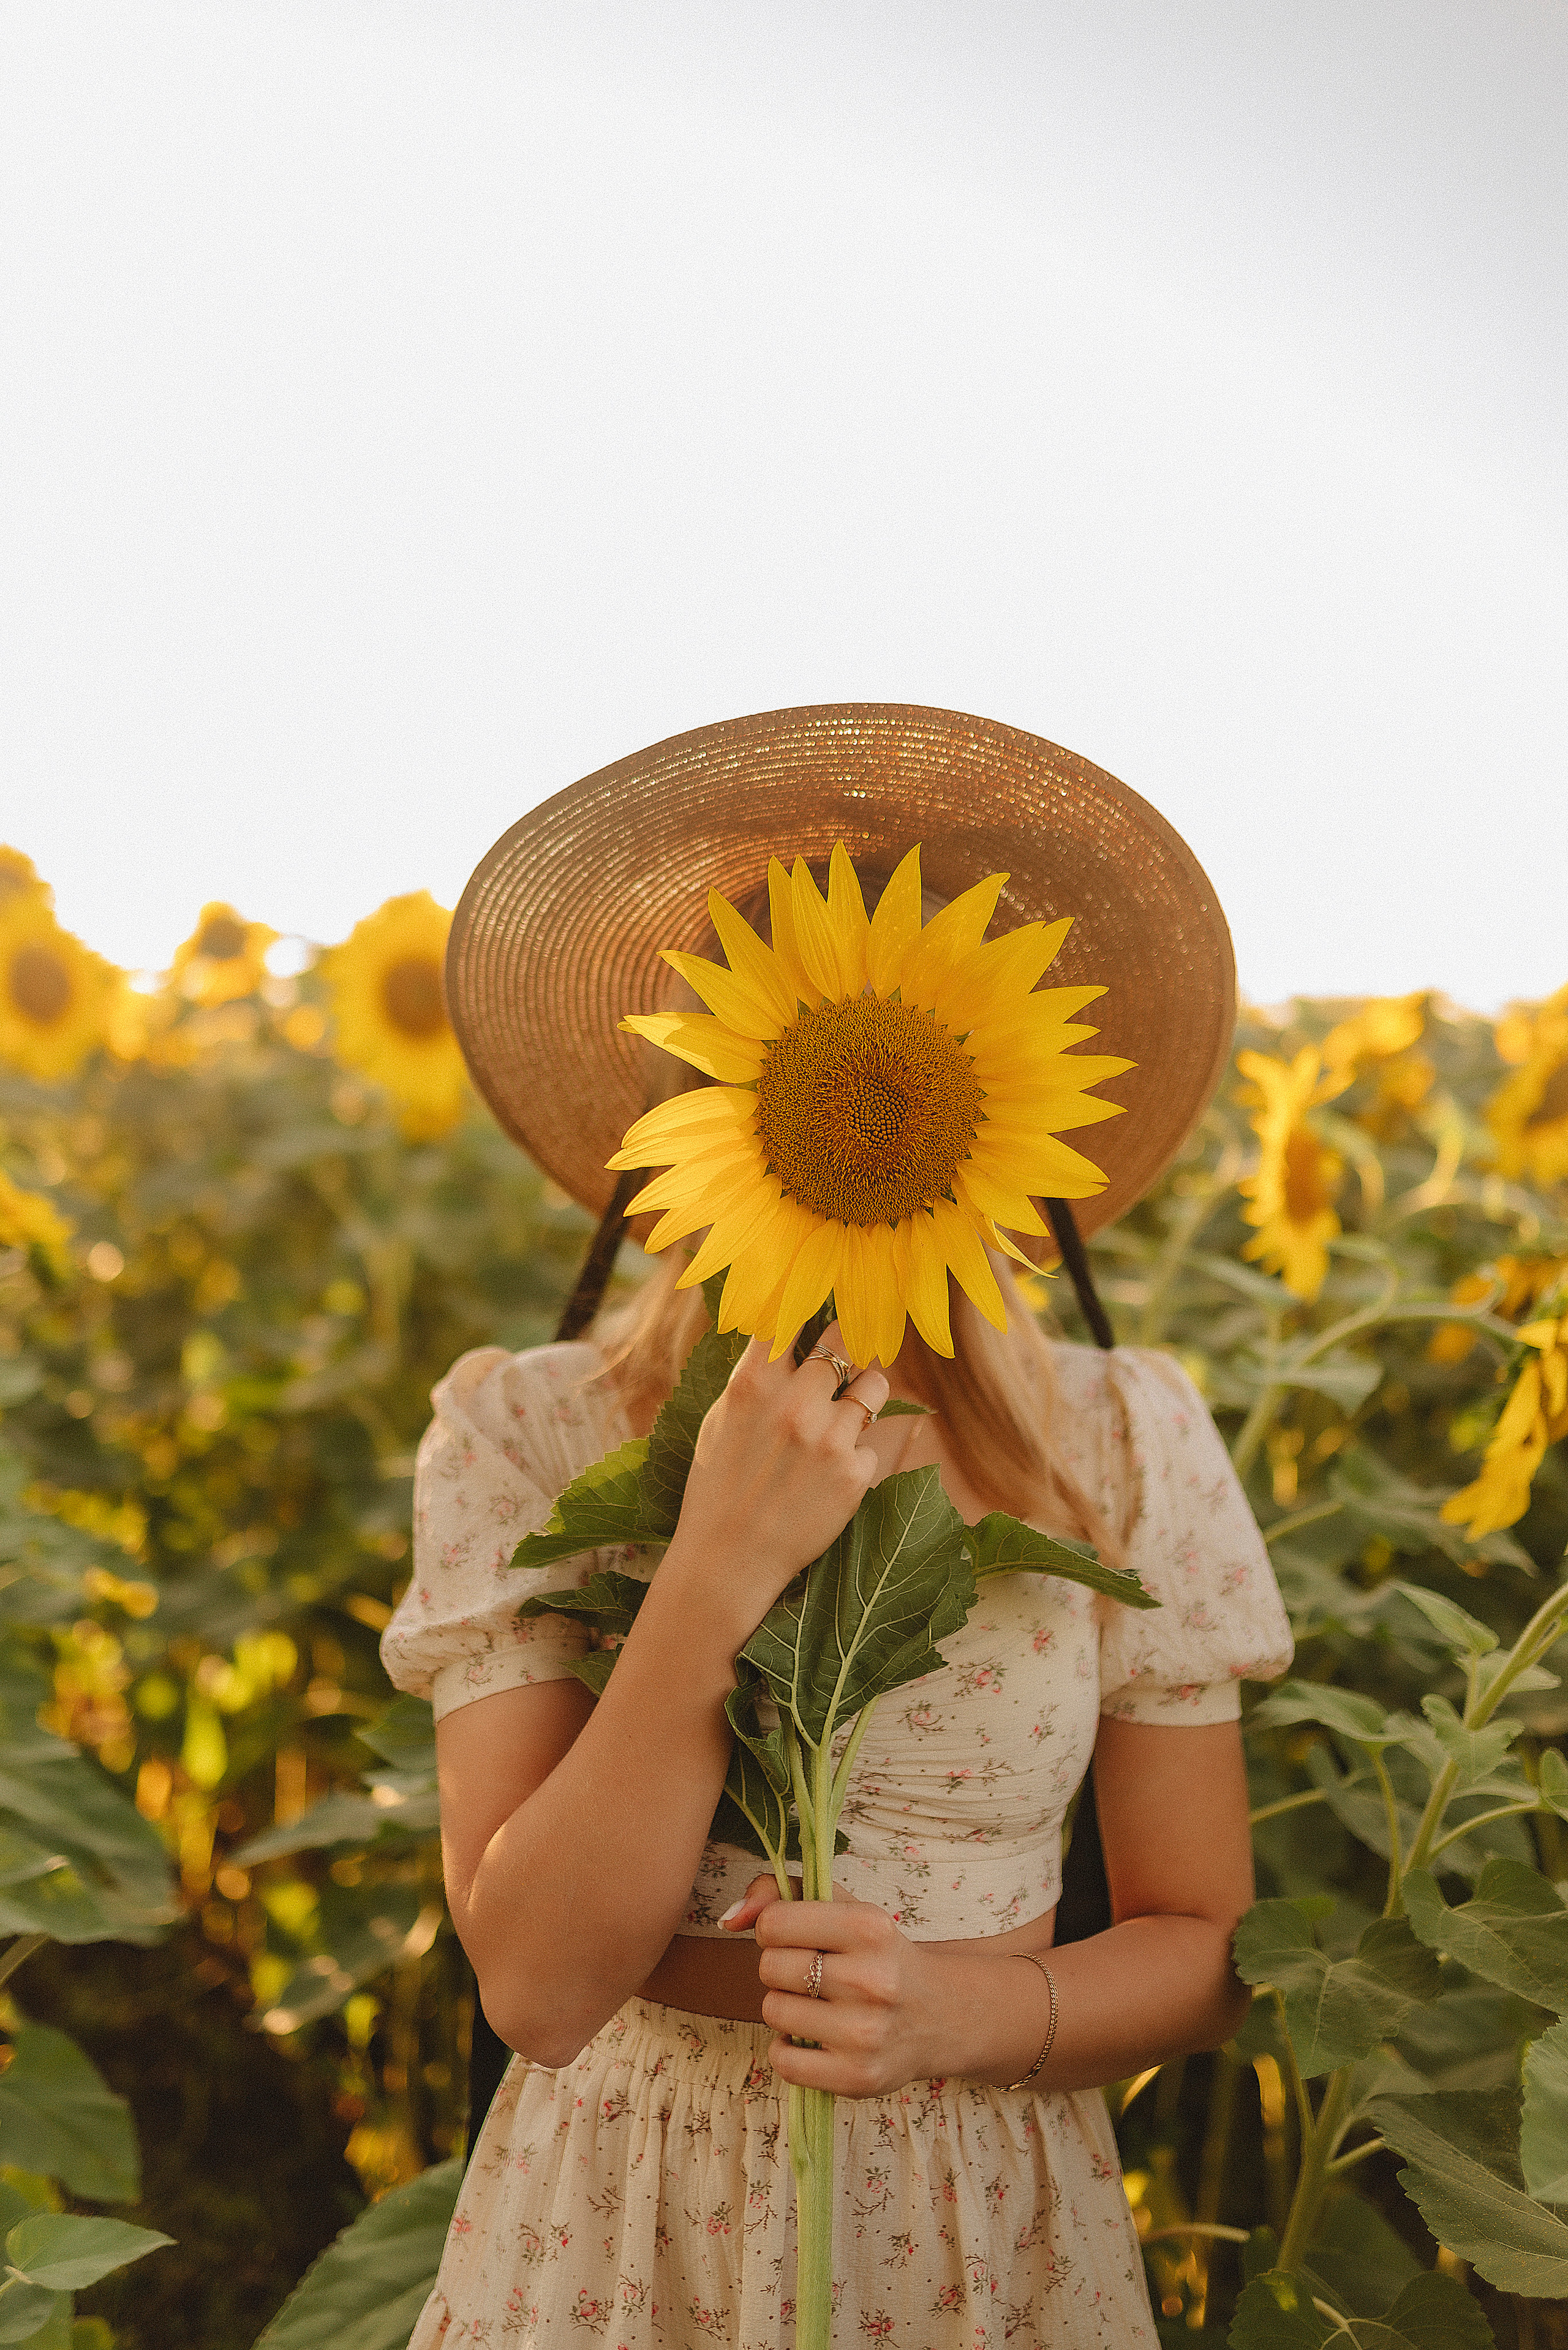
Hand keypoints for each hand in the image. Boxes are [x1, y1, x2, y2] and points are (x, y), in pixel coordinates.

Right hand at [668, 1321, 888, 1628]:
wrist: (727, 1561)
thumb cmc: (716, 1490)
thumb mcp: (721, 1421)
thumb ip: (754, 1379)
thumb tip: (784, 1338)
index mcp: (754, 1383)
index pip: (793, 1316)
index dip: (810, 1306)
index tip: (822, 1306)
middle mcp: (795, 1402)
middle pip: (844, 1342)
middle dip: (849, 1345)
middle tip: (851, 1351)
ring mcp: (830, 1437)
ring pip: (875, 1386)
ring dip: (867, 1392)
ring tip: (852, 1410)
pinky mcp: (856, 1474)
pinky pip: (872, 1444)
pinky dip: (859, 1454)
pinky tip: (833, 1474)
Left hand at [722, 1872, 936, 2097]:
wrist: (938, 2015)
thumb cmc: (876, 1955)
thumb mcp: (843, 1908)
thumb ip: (780, 1894)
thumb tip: (729, 1917)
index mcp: (869, 1927)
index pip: (774, 1922)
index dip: (774, 1929)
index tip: (797, 1937)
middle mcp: (872, 1980)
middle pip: (770, 1968)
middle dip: (780, 1968)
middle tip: (811, 1974)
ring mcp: (866, 2033)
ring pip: (773, 2012)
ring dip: (785, 2007)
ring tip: (817, 2005)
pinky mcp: (858, 2077)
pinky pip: (783, 2061)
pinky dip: (787, 2049)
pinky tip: (814, 2038)